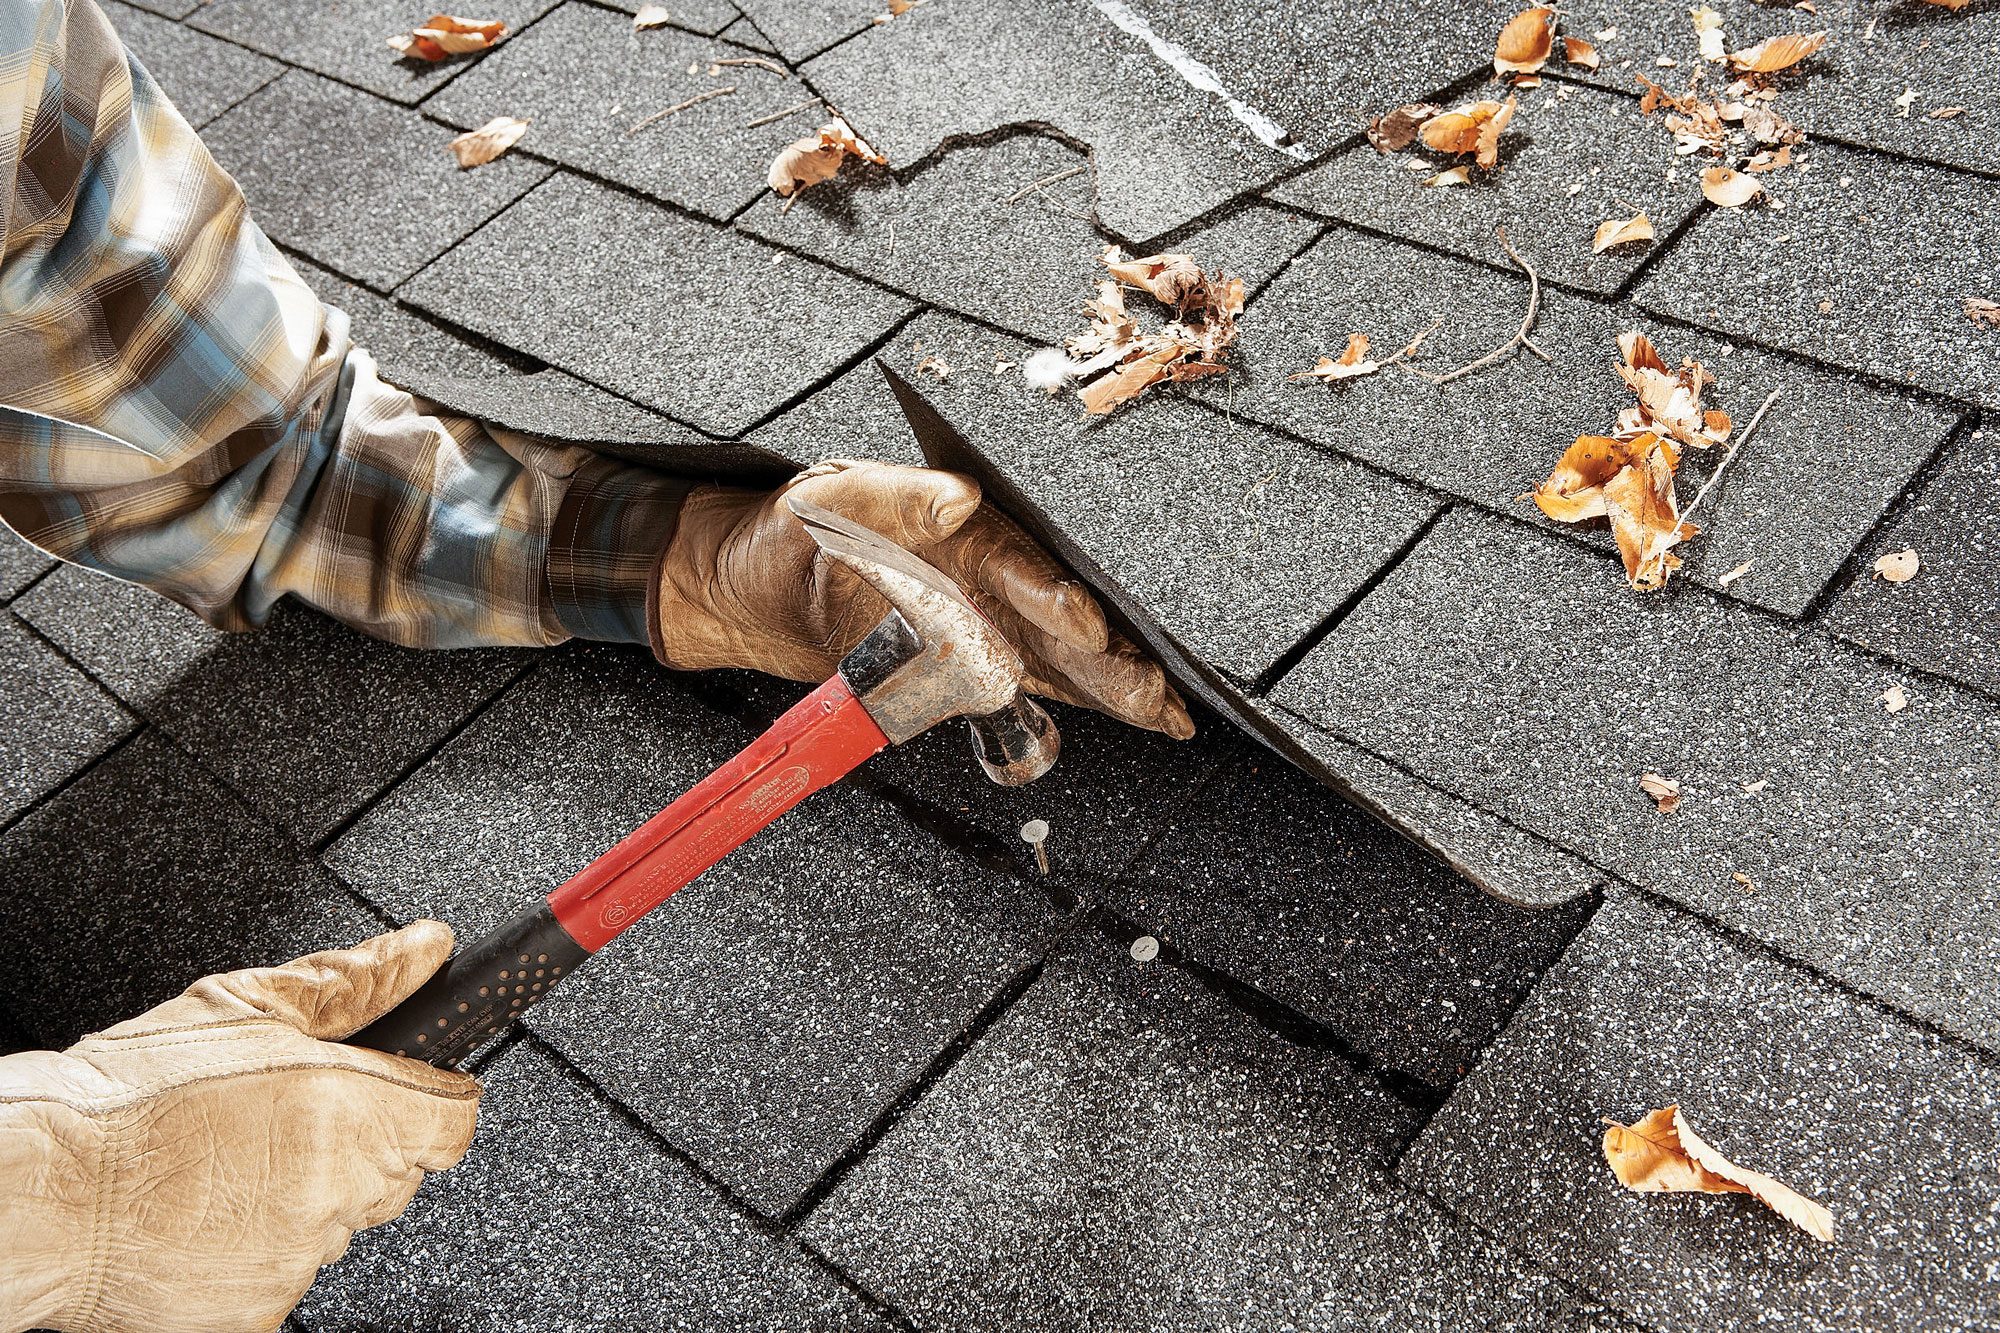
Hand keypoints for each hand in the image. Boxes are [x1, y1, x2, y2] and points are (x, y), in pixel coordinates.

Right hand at [0, 923, 479, 1332]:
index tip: (403, 1087)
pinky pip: (291, 1273)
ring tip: (229, 1164)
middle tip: (284, 1119)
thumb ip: (355, 980)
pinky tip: (210, 1213)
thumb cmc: (127, 1100)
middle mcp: (336, 1191)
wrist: (39, 1191)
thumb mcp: (244, 1006)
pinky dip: (261, 1248)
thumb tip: (424, 949)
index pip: (454, 1118)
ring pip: (342, 1223)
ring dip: (307, 1196)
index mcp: (349, 1111)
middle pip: (398, 1170)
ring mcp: (300, 1260)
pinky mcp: (261, 1313)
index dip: (429, 1095)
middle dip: (360, 1142)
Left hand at [651, 459, 1194, 737]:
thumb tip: (955, 498)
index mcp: (966, 535)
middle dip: (1112, 658)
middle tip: (1157, 687)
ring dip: (1118, 686)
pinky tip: (1145, 715)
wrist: (763, 581)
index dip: (1054, 598)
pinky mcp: (979, 666)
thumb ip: (897, 495)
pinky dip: (1094, 702)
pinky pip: (1045, 686)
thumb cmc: (803, 525)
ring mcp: (990, 625)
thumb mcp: (835, 494)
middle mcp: (990, 581)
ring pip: (1068, 661)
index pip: (1022, 567)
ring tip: (1168, 711)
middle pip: (1063, 623)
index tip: (1085, 622)